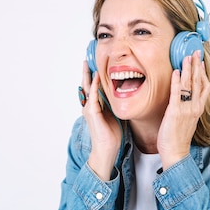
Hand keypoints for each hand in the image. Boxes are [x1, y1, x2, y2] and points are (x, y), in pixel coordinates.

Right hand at [80, 61, 121, 180]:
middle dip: (86, 73)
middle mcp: (90, 106)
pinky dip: (94, 86)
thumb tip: (123, 97)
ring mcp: (89, 109)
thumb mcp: (114, 116)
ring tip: (87, 65)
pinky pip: (93, 96)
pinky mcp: (92, 113)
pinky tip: (96, 77)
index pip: (93, 88)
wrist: (107, 149)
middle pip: (86, 86)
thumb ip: (114, 106)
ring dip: (88, 76)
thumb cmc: (111, 135)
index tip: (94, 66)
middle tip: (85, 60)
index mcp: (95, 107)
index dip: (93, 77)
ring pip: (87, 89)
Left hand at [157, 50, 209, 168]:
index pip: (204, 87)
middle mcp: (194, 107)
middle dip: (196, 65)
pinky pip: (176, 93)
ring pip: (189, 85)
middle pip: (198, 82)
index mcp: (198, 109)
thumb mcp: (186, 120)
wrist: (176, 152)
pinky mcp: (175, 112)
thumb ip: (187, 108)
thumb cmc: (178, 138)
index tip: (201, 62)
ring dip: (188, 69)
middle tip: (195, 52)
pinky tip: (176, 71)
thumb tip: (184, 98)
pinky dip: (176, 81)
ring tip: (187, 57)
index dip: (202, 73)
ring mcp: (186, 109)